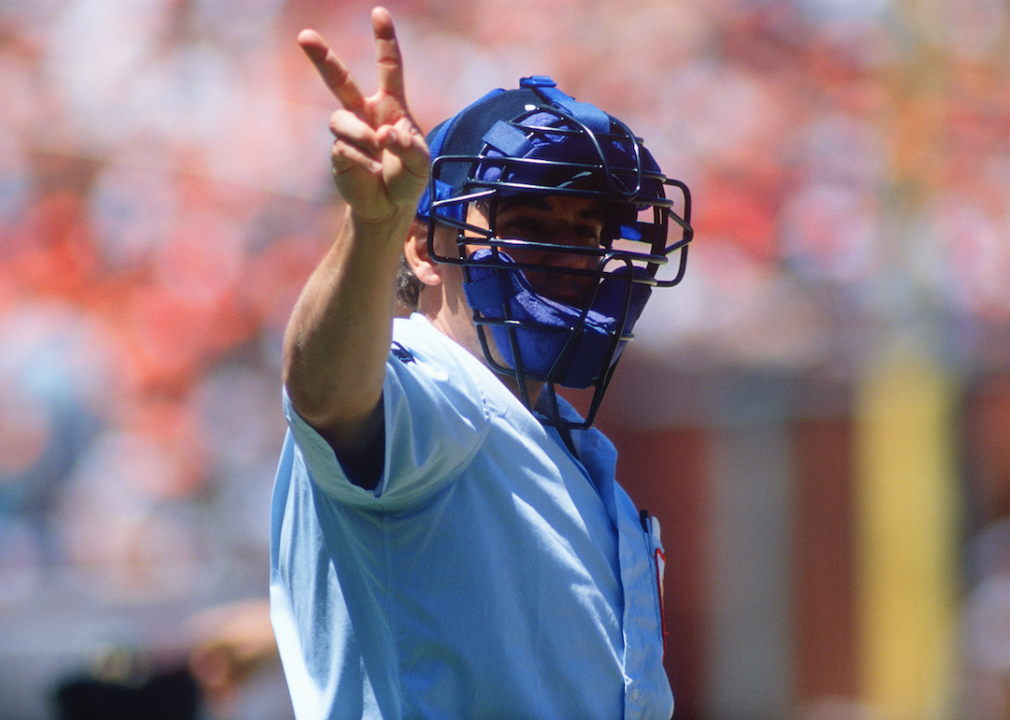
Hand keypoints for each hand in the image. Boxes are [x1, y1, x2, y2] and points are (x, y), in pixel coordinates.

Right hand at [298, 7, 428, 222]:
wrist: (390, 208)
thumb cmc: (408, 178)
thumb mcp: (421, 162)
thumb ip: (408, 145)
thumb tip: (384, 133)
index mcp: (390, 106)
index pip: (389, 68)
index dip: (384, 40)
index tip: (378, 13)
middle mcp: (365, 113)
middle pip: (339, 80)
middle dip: (322, 57)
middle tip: (304, 36)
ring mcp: (349, 133)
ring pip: (340, 119)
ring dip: (360, 133)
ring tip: (376, 148)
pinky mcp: (338, 153)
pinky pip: (343, 147)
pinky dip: (363, 160)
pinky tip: (373, 171)